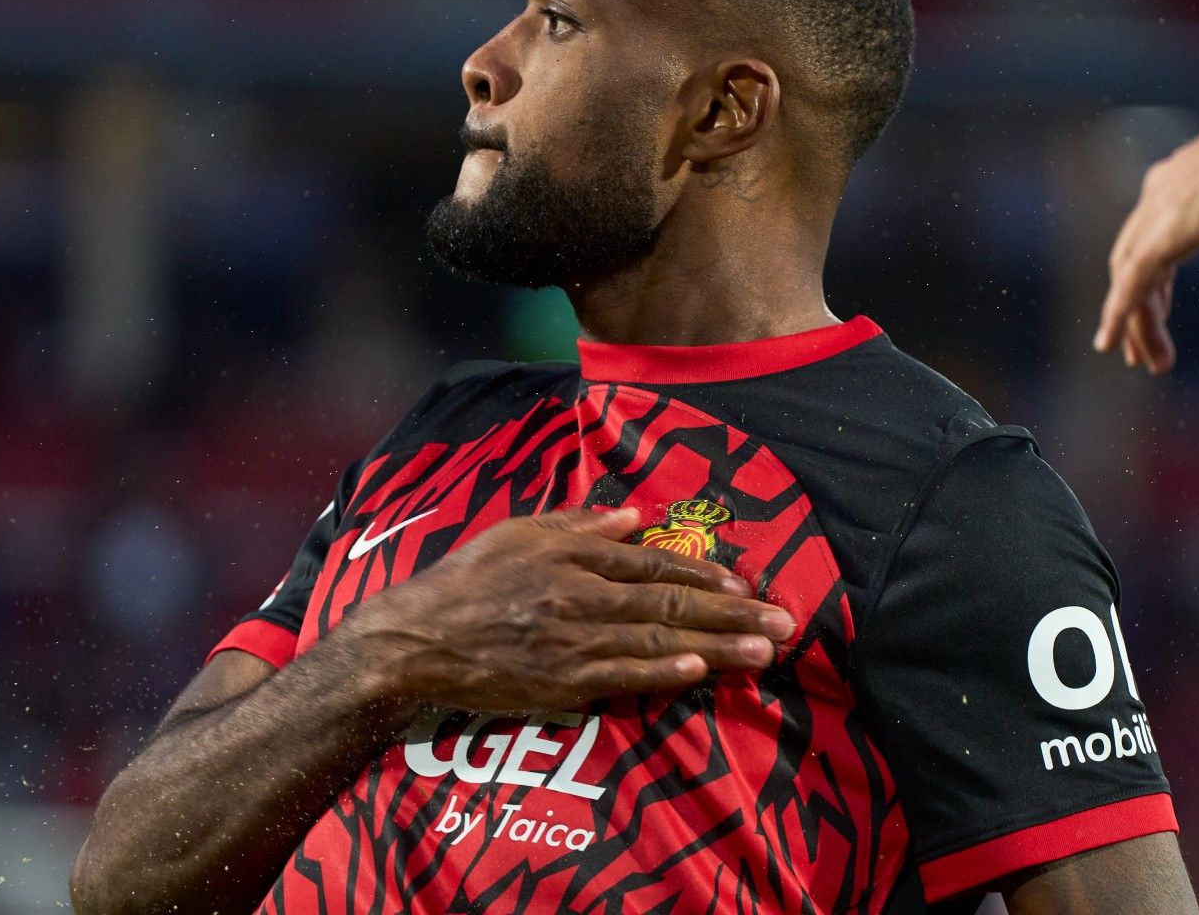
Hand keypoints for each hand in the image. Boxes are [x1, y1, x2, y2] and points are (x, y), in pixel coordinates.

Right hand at [334, 506, 796, 713]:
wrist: (414, 639)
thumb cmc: (465, 581)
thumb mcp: (518, 533)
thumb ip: (578, 523)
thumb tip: (633, 516)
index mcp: (572, 558)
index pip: (653, 567)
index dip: (703, 576)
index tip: (746, 584)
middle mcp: (579, 596)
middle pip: (669, 605)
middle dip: (733, 614)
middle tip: (784, 623)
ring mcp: (571, 642)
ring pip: (656, 642)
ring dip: (716, 646)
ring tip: (764, 651)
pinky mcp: (558, 683)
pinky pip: (619, 676)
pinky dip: (660, 672)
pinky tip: (697, 671)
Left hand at [1093, 117, 1198, 373]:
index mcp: (1175, 183)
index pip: (1151, 240)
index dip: (1152, 281)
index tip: (1158, 312)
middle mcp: (1156, 195)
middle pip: (1131, 262)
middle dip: (1136, 308)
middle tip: (1138, 351)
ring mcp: (1155, 212)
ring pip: (1131, 278)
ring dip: (1136, 324)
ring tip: (1146, 363)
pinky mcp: (1163, 233)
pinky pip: (1132, 282)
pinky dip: (1119, 313)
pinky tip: (1111, 344)